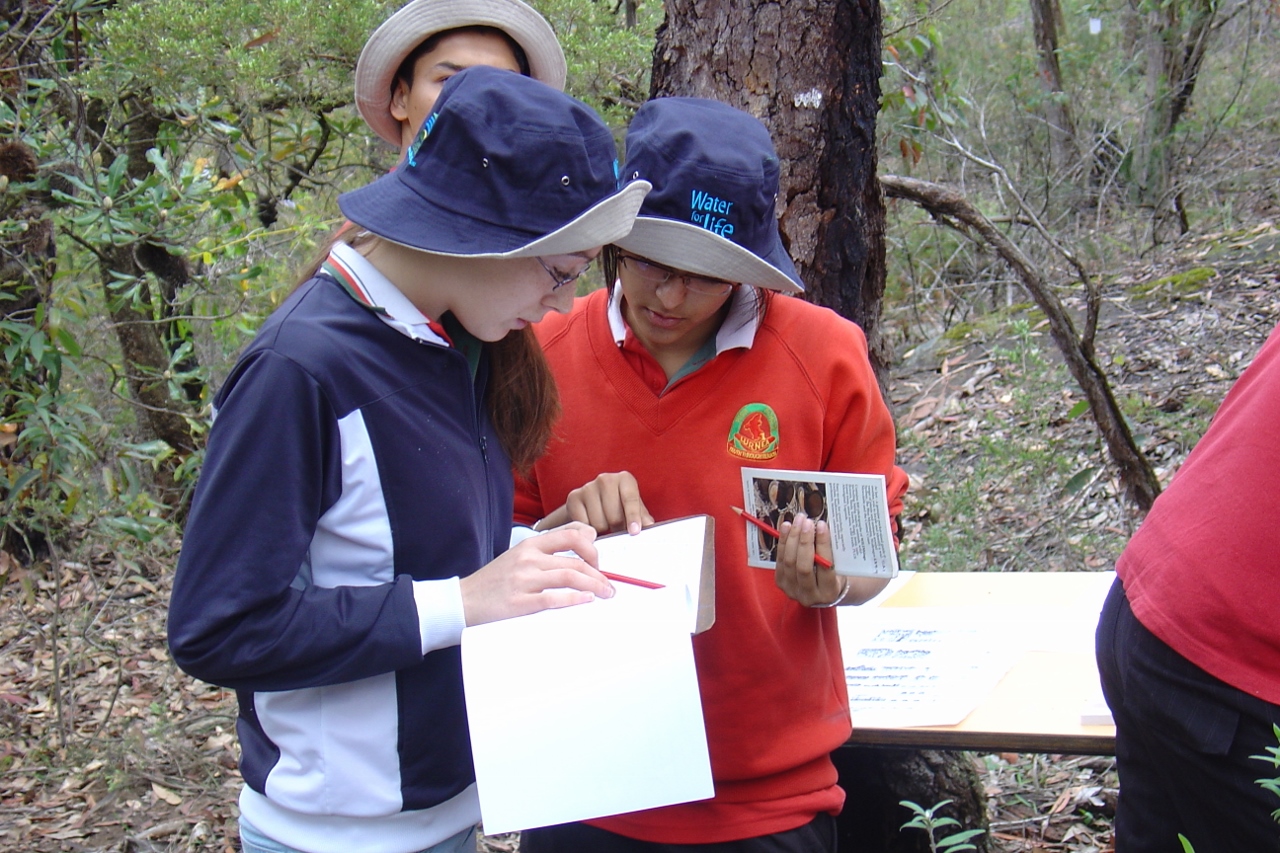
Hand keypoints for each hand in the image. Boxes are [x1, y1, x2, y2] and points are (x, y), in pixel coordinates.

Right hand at [460, 522, 614, 625]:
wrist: (465, 600)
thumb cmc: (494, 580)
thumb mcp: (520, 554)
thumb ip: (548, 547)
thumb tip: (586, 535)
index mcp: (530, 545)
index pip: (571, 535)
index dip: (592, 547)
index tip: (599, 561)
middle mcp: (529, 559)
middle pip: (575, 560)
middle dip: (599, 573)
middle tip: (609, 584)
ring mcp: (525, 580)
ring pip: (570, 577)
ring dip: (594, 586)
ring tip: (605, 594)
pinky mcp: (521, 602)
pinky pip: (554, 598)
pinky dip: (575, 599)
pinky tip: (586, 600)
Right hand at [538, 471, 653, 534]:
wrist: (592, 503)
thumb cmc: (618, 507)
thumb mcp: (634, 509)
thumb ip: (643, 518)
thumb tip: (649, 527)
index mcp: (625, 479)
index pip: (630, 499)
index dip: (633, 517)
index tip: (634, 531)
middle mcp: (606, 479)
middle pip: (614, 516)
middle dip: (617, 527)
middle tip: (616, 528)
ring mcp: (588, 487)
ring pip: (598, 523)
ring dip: (603, 530)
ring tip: (604, 524)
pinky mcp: (574, 497)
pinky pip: (583, 524)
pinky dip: (588, 528)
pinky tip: (591, 522)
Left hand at [773, 515, 843, 606]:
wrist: (821, 590)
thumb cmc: (834, 574)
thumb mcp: (839, 566)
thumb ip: (831, 552)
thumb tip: (821, 526)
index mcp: (829, 592)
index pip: (825, 567)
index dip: (822, 544)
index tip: (822, 525)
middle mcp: (809, 596)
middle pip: (803, 566)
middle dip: (805, 541)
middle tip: (807, 522)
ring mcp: (792, 590)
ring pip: (789, 562)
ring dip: (792, 538)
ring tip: (797, 521)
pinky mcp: (781, 583)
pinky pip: (779, 560)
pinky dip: (783, 542)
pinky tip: (786, 527)